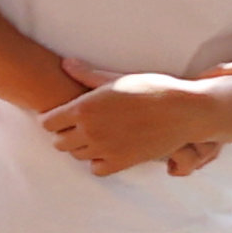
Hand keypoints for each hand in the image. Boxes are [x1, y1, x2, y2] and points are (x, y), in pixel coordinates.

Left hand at [47, 72, 231, 175]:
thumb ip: (87, 75)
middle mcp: (90, 131)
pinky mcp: (122, 162)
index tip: (62, 116)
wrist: (184, 111)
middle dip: (65, 134)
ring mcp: (105, 149)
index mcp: (84, 109)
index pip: (47, 123)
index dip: (53, 119)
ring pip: (76, 155)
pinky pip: (97, 169)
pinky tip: (107, 150)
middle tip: (78, 127)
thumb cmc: (151, 89)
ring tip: (95, 136)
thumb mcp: (116, 79)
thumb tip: (65, 63)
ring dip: (81, 147)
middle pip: (59, 142)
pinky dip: (98, 162)